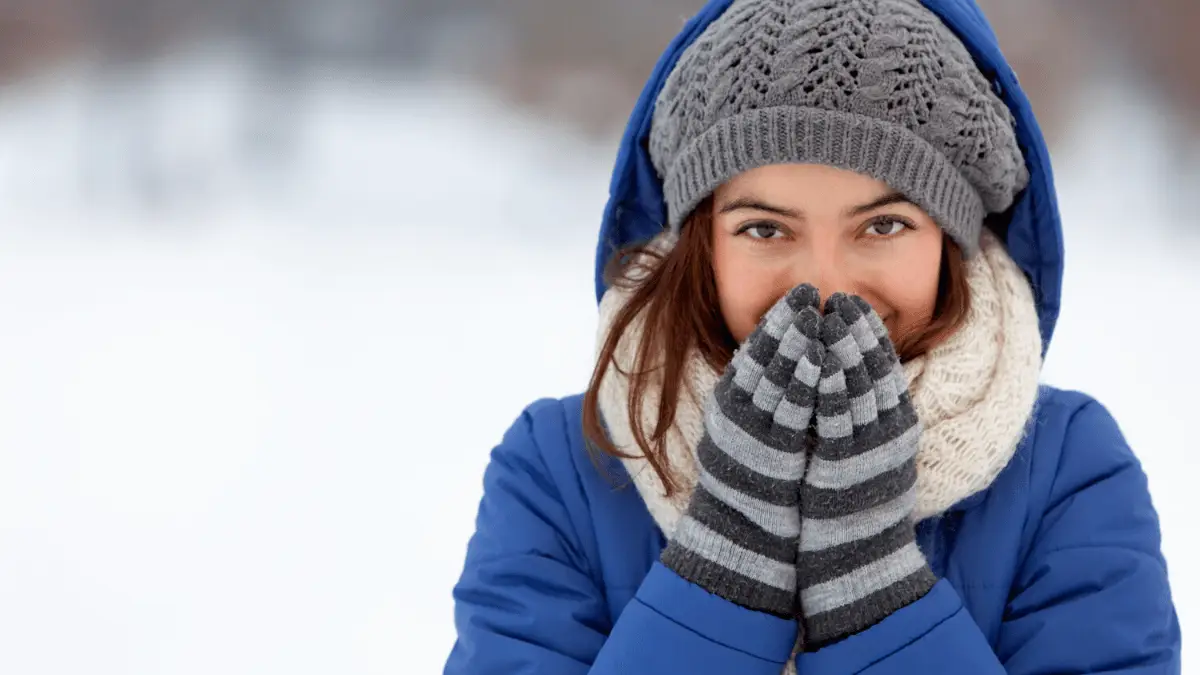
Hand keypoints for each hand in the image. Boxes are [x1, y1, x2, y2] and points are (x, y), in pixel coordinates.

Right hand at [661, 284, 824, 616]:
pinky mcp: (773, 451)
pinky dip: (805, 379)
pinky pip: (792, 408)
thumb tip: (783, 363)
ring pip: (776, 375)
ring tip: (816, 313)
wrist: (743, 536)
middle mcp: (736, 412)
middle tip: (808, 291)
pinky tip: (820, 358)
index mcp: (729, 403)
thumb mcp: (744, 433)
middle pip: (764, 355)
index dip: (777, 319)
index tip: (798, 294)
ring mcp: (753, 430)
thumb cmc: (751, 484)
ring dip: (798, 341)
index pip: (754, 349)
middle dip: (788, 320)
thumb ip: (758, 398)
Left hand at [797, 293, 935, 647]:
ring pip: (858, 386)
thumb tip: (850, 381)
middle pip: (875, 370)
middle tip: (841, 298)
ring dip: (843, 347)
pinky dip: (829, 384)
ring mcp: (869, 449)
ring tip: (828, 314)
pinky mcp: (845, 465)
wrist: (858, 561)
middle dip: (857, 330)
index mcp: (898, 428)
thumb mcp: (871, 455)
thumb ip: (867, 419)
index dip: (870, 334)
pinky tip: (818, 359)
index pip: (886, 368)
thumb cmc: (857, 508)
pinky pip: (837, 416)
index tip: (854, 304)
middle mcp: (889, 434)